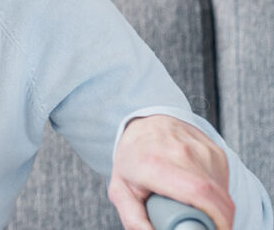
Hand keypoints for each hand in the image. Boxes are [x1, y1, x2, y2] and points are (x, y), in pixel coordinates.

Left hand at [110, 114, 233, 229]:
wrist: (146, 124)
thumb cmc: (132, 158)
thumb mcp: (121, 190)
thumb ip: (133, 218)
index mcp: (154, 164)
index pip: (198, 192)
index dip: (214, 217)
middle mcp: (180, 152)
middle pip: (215, 196)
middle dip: (218, 220)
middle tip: (204, 227)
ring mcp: (201, 149)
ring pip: (222, 191)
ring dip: (216, 207)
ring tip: (192, 205)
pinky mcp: (215, 151)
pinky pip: (224, 182)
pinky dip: (217, 194)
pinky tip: (199, 192)